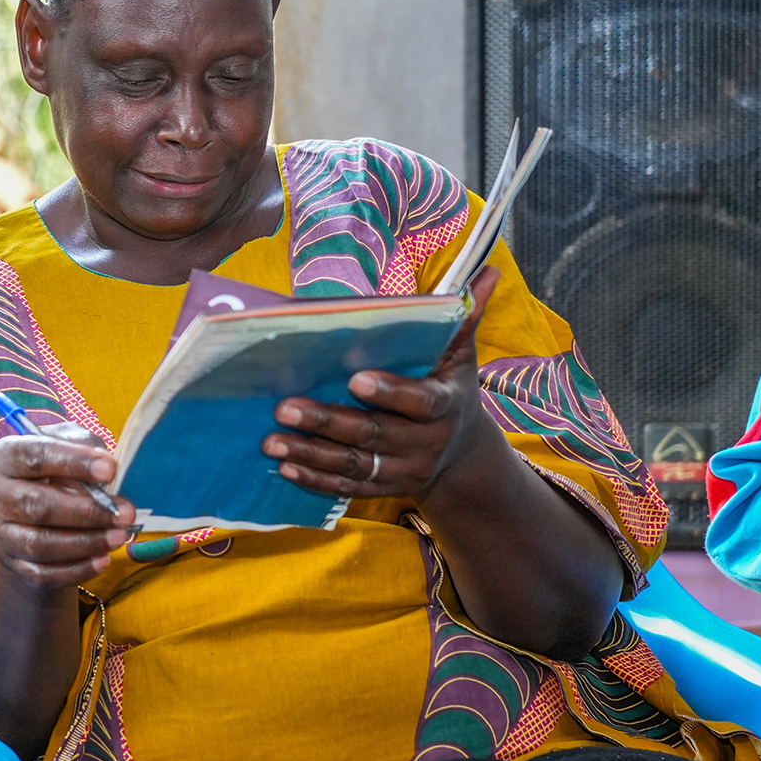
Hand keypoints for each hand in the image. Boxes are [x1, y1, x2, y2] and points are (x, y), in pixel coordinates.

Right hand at [0, 421, 136, 591]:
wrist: (23, 510)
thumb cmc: (48, 470)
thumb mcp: (60, 445)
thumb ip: (81, 443)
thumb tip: (106, 463)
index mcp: (4, 457)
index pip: (35, 457)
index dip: (74, 462)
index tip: (110, 469)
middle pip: (37, 505)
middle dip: (87, 511)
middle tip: (124, 513)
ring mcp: (0, 532)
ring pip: (41, 543)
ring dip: (86, 542)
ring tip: (119, 536)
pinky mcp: (12, 562)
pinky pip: (43, 573)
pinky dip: (77, 569)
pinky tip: (103, 559)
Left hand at [261, 266, 502, 499]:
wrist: (461, 452)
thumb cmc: (449, 386)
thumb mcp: (461, 355)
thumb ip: (463, 316)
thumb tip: (489, 271)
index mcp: (446, 405)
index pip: (419, 402)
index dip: (389, 392)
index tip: (353, 379)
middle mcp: (426, 443)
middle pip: (373, 434)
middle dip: (328, 422)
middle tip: (284, 408)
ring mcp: (403, 471)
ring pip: (354, 465)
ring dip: (310, 454)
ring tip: (271, 440)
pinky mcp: (383, 489)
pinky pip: (347, 489)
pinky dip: (315, 480)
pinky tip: (284, 467)